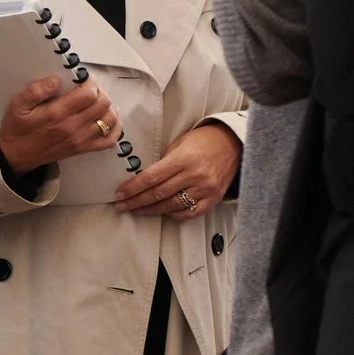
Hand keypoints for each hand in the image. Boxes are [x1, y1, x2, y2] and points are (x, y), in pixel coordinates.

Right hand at [0, 74, 119, 173]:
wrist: (15, 157)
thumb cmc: (17, 129)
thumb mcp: (18, 104)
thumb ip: (36, 90)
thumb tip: (56, 80)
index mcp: (58, 114)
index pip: (89, 94)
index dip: (90, 82)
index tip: (83, 79)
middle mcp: (73, 127)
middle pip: (103, 104)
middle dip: (99, 91)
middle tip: (89, 89)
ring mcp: (81, 140)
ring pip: (109, 119)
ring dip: (107, 107)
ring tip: (96, 102)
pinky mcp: (83, 149)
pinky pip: (110, 140)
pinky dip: (114, 128)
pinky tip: (108, 119)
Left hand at [115, 122, 242, 219]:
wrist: (233, 143)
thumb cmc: (204, 140)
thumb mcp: (180, 143)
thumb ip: (164, 161)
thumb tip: (144, 178)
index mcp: (183, 159)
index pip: (152, 177)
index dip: (133, 187)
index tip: (120, 193)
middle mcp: (194, 175)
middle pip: (159, 194)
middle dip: (137, 201)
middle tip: (123, 205)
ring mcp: (205, 189)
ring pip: (172, 205)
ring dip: (151, 210)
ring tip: (137, 210)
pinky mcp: (213, 198)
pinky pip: (190, 213)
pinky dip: (174, 214)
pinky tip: (163, 212)